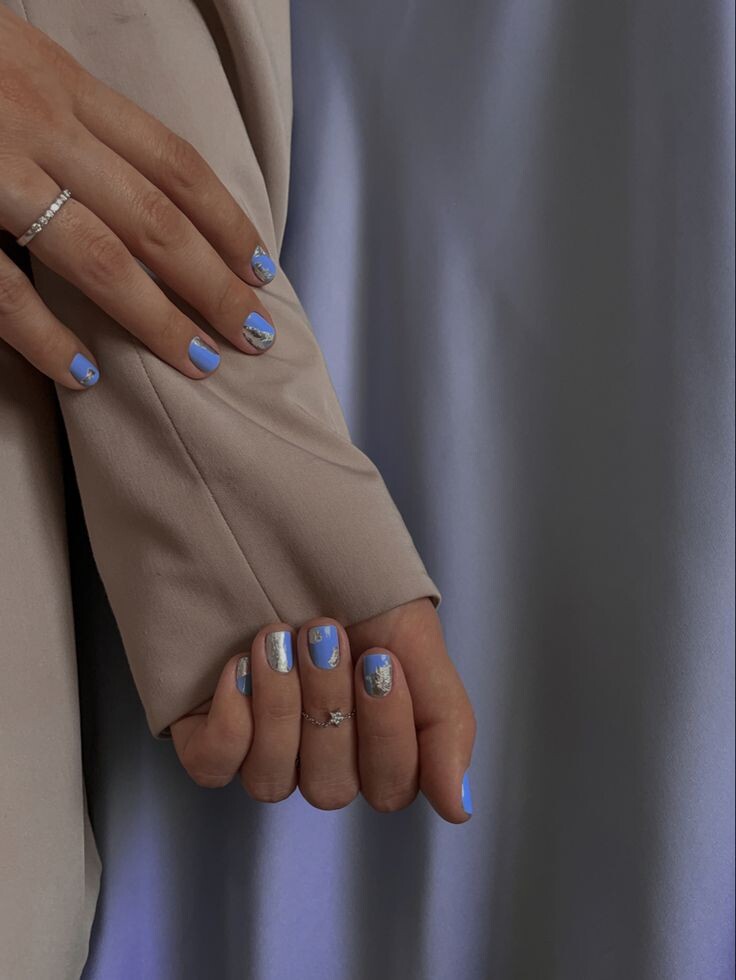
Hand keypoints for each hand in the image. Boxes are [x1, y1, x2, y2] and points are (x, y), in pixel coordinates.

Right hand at [0, 6, 276, 388]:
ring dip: (156, 320)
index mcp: (66, 86)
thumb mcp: (19, 58)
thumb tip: (132, 178)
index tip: (263, 270)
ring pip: (100, 258)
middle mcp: (43, 124)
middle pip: (158, 221)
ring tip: (198, 364)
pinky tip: (84, 374)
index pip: (176, 165)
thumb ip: (71, 113)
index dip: (228, 223)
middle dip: (215, 285)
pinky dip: (45, 337)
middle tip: (255, 335)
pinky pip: (1, 287)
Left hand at [169, 598, 476, 822]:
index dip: (387, 734)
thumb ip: (444, 720)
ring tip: (277, 635)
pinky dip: (232, 720)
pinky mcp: (203, 729)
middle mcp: (319, 749)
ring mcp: (259, 743)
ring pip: (272, 782)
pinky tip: (238, 664)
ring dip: (280, 707)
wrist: (271, 517)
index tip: (380, 658)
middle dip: (329, 705)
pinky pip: (214, 766)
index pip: (391, 787)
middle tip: (324, 632)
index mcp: (376, 733)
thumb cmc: (348, 573)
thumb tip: (461, 809)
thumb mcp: (413, 634)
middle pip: (332, 787)